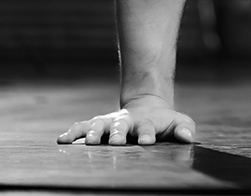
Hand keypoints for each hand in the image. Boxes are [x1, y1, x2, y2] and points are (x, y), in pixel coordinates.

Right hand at [56, 95, 195, 146]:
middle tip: (116, 142)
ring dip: (93, 133)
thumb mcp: (178, 122)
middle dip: (117, 134)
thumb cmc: (164, 122)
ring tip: (89, 142)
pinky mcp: (97, 125)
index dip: (147, 133)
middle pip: (120, 126)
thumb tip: (188, 138)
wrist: (148, 108)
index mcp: (145, 122)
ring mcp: (109, 123)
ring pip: (98, 125)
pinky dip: (72, 133)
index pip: (147, 128)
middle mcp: (125, 122)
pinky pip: (81, 128)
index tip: (147, 140)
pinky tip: (61, 140)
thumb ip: (184, 128)